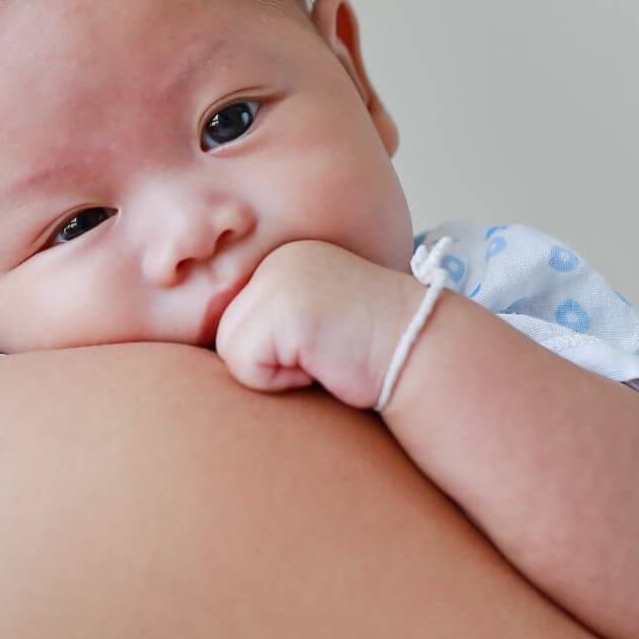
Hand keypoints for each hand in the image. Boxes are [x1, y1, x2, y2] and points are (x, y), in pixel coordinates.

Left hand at [214, 240, 423, 405]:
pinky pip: (245, 364)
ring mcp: (279, 278)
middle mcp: (277, 258)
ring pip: (229, 349)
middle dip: (269, 359)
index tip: (319, 346)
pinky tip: (324, 363)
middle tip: (323, 353)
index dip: (272, 350)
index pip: (235, 318)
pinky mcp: (284, 309)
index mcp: (283, 258)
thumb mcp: (312, 322)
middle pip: (226, 331)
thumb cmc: (371, 352)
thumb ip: (271, 321)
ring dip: (275, 371)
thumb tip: (215, 342)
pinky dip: (281, 380)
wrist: (423, 353)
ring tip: (323, 356)